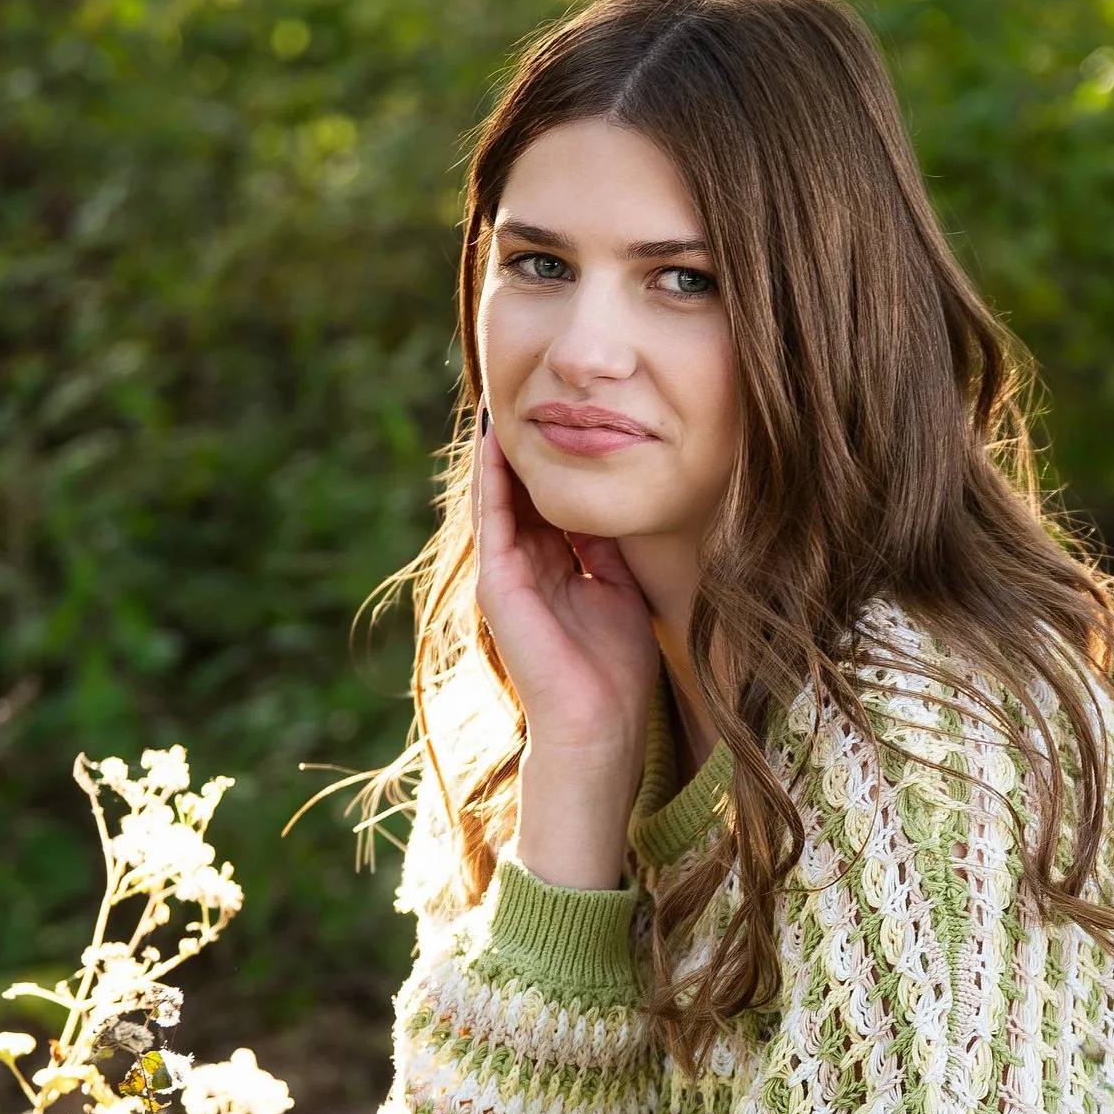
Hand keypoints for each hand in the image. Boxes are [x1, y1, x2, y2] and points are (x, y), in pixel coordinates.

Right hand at [473, 424, 658, 889]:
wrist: (599, 728)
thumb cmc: (616, 673)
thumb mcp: (622, 590)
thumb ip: (610, 548)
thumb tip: (616, 501)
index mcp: (555, 569)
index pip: (549, 500)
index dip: (555, 458)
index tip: (564, 411)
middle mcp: (525, 568)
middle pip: (522, 490)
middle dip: (525, 443)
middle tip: (526, 385)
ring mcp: (506, 576)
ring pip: (501, 497)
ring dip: (502, 451)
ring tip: (503, 396)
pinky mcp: (497, 586)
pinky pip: (493, 520)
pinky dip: (492, 480)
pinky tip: (496, 441)